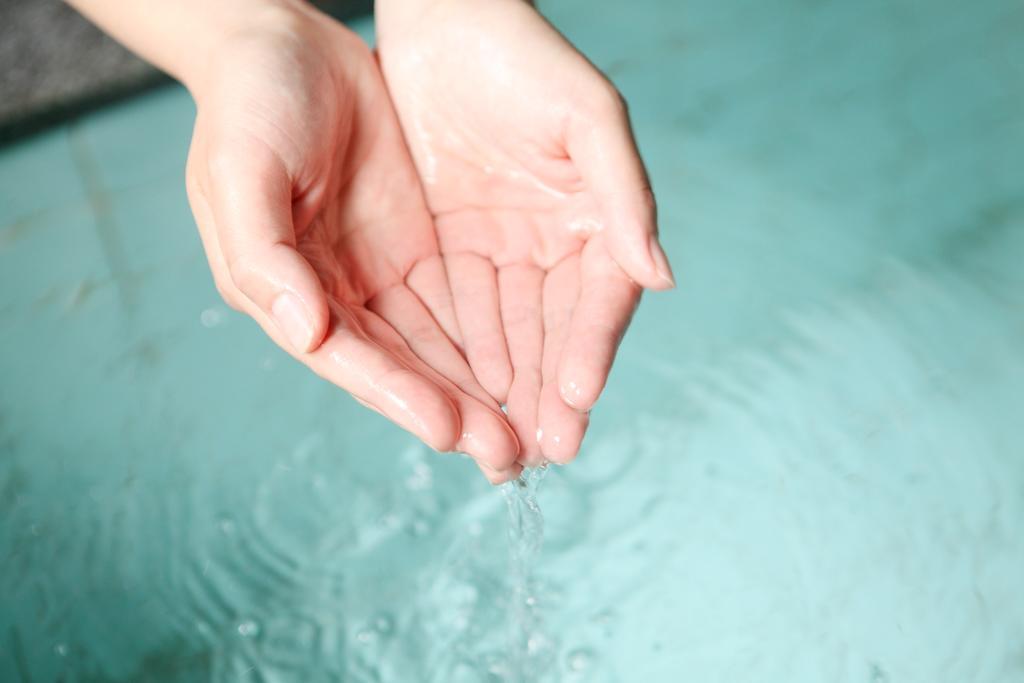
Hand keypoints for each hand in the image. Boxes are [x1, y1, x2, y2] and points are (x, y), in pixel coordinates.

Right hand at [184, 4, 520, 481]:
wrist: (281, 40)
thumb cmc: (249, 104)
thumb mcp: (241, 173)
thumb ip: (265, 258)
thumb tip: (305, 335)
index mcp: (287, 291)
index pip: (352, 359)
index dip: (401, 397)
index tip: (453, 430)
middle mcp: (335, 295)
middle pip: (403, 368)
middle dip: (456, 412)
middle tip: (512, 456)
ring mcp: (378, 271)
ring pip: (438, 345)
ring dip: (481, 390)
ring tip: (531, 433)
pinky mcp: (415, 243)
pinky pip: (459, 300)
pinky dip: (490, 338)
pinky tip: (528, 370)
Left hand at [377, 0, 674, 465]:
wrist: (446, 16)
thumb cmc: (525, 57)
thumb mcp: (588, 119)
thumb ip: (626, 197)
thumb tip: (662, 278)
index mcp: (598, 216)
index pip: (600, 300)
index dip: (590, 351)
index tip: (575, 401)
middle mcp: (557, 239)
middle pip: (556, 330)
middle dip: (549, 392)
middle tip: (542, 452)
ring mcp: (507, 244)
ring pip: (511, 330)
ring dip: (510, 386)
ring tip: (505, 444)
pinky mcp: (457, 240)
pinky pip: (464, 307)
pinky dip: (468, 352)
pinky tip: (467, 393)